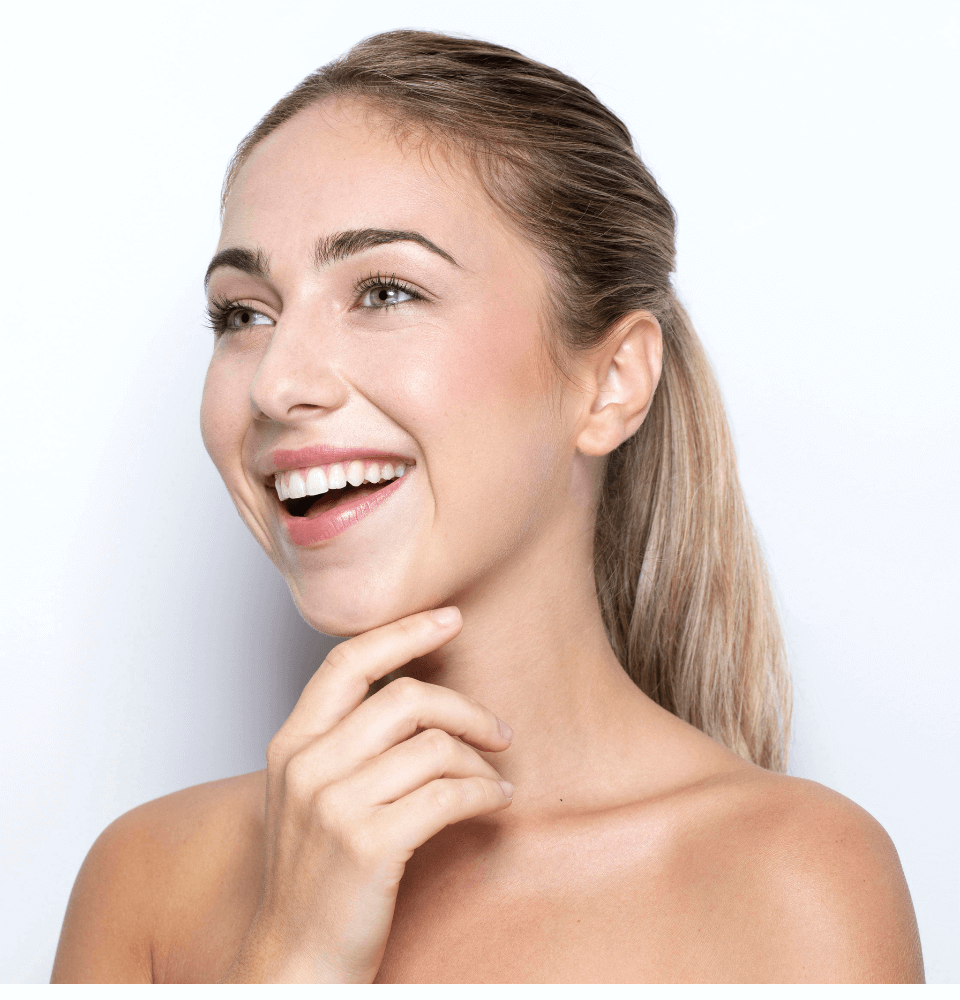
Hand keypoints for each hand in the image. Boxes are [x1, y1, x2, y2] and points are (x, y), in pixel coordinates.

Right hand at [219, 606, 513, 982]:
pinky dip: (485, 793)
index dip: (404, 632)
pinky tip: (495, 803)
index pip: (348, 661)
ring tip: (494, 779)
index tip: (450, 617)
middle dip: (466, 708)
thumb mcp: (308, 795)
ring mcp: (335, 805)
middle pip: (407, 697)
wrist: (293, 963)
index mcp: (291, 744)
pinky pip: (449, 794)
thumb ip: (344, 742)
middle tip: (498, 730)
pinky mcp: (370, 845)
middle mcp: (307, 766)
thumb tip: (414, 696)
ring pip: (435, 746)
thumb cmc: (312, 876)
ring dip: (480, 761)